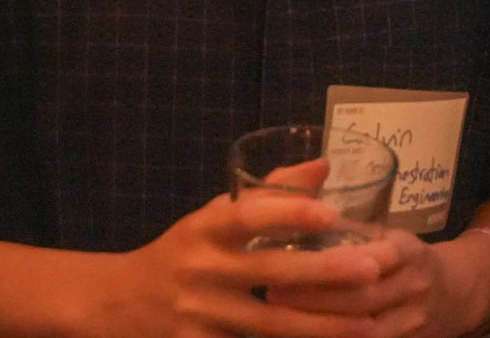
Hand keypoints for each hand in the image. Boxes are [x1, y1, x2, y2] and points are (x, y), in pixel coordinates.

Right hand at [101, 185, 393, 337]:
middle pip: (268, 274)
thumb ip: (270, 193)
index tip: (331, 215)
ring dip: (320, 326)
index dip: (289, 214)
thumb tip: (324, 167)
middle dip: (324, 274)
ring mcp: (198, 316)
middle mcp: (200, 271)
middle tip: (371, 270)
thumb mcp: (215, 216)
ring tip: (368, 324)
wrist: (118, 304)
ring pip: (268, 325)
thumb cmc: (184, 251)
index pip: (247, 217)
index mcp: (204, 229)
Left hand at [268, 230, 489, 337]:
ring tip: (282, 319)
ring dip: (321, 327)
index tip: (290, 258)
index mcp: (408, 250)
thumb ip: (351, 231)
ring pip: (365, 331)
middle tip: (273, 293)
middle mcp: (414, 286)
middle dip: (316, 298)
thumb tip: (296, 211)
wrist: (457, 294)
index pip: (374, 255)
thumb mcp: (389, 236)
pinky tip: (306, 336)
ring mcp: (413, 322)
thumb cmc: (407, 259)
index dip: (333, 261)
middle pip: (363, 298)